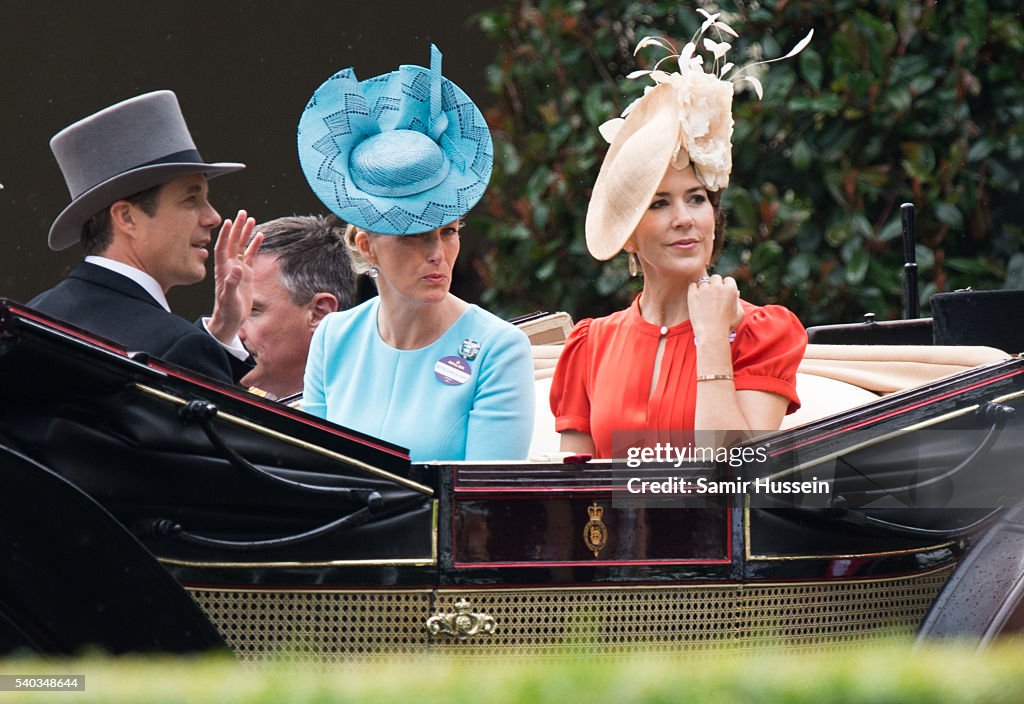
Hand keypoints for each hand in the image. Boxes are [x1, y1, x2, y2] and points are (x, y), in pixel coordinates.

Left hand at [208, 210, 262, 343]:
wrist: (230, 319)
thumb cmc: (227, 310)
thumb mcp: (229, 298)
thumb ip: (232, 283)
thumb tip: (237, 268)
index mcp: (223, 270)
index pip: (222, 248)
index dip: (225, 235)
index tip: (229, 221)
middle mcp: (229, 266)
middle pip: (232, 242)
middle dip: (237, 228)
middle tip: (243, 213)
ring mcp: (238, 269)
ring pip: (241, 247)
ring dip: (245, 234)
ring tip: (251, 219)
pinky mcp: (246, 274)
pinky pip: (250, 256)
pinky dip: (254, 246)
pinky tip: (260, 236)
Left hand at [687, 273, 743, 342]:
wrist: (712, 334)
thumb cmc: (727, 326)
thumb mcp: (739, 314)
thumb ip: (738, 301)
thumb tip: (736, 292)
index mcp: (730, 289)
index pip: (728, 280)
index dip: (725, 286)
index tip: (722, 293)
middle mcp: (717, 286)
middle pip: (715, 278)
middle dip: (715, 284)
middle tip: (713, 295)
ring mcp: (704, 289)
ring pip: (704, 282)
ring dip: (704, 288)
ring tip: (704, 299)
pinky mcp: (693, 294)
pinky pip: (692, 285)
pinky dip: (694, 290)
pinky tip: (696, 298)